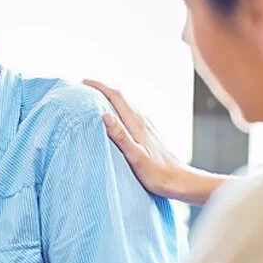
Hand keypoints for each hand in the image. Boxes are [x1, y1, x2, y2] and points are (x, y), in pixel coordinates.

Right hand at [84, 80, 228, 204]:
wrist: (179, 181)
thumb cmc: (157, 173)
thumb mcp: (135, 156)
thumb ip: (120, 136)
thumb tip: (104, 114)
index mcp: (137, 123)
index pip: (116, 97)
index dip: (99, 87)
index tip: (83, 82)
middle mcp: (143, 120)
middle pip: (121, 97)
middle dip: (102, 89)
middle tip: (84, 88)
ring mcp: (147, 126)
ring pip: (126, 105)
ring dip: (110, 99)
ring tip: (95, 100)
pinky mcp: (149, 133)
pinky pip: (131, 114)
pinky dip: (118, 110)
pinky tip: (115, 118)